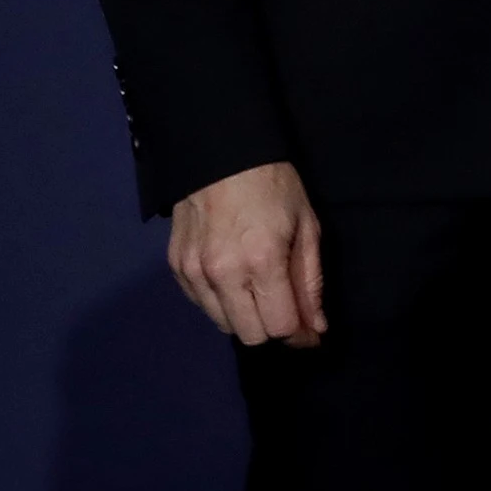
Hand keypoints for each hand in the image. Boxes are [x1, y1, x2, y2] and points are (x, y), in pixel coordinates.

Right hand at [168, 161, 325, 347]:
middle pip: (249, 335)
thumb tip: (315, 327)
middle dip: (273, 328)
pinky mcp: (175, 268)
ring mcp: (193, 272)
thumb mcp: (307, 228)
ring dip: (246, 319)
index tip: (310, 328)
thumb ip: (310, 281)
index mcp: (261, 262)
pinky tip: (235, 283)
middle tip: (286, 309)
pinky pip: (201, 306)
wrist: (221, 156)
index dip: (299, 333)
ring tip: (261, 292)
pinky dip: (221, 304)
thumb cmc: (274, 187)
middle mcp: (222, 274)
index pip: (278, 326)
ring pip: (222, 324)